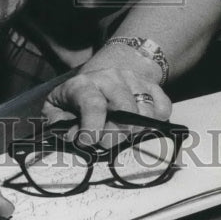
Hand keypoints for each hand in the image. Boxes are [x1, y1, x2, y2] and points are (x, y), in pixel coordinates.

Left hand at [42, 46, 171, 143]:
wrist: (99, 78)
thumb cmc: (76, 101)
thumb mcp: (57, 110)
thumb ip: (60, 125)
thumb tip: (74, 136)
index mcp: (84, 83)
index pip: (93, 104)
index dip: (92, 129)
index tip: (87, 142)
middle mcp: (110, 77)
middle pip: (124, 109)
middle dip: (115, 135)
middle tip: (105, 142)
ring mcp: (133, 80)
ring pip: (145, 111)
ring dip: (134, 130)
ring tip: (120, 133)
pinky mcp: (151, 86)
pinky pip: (163, 108)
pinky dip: (155, 122)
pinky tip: (138, 125)